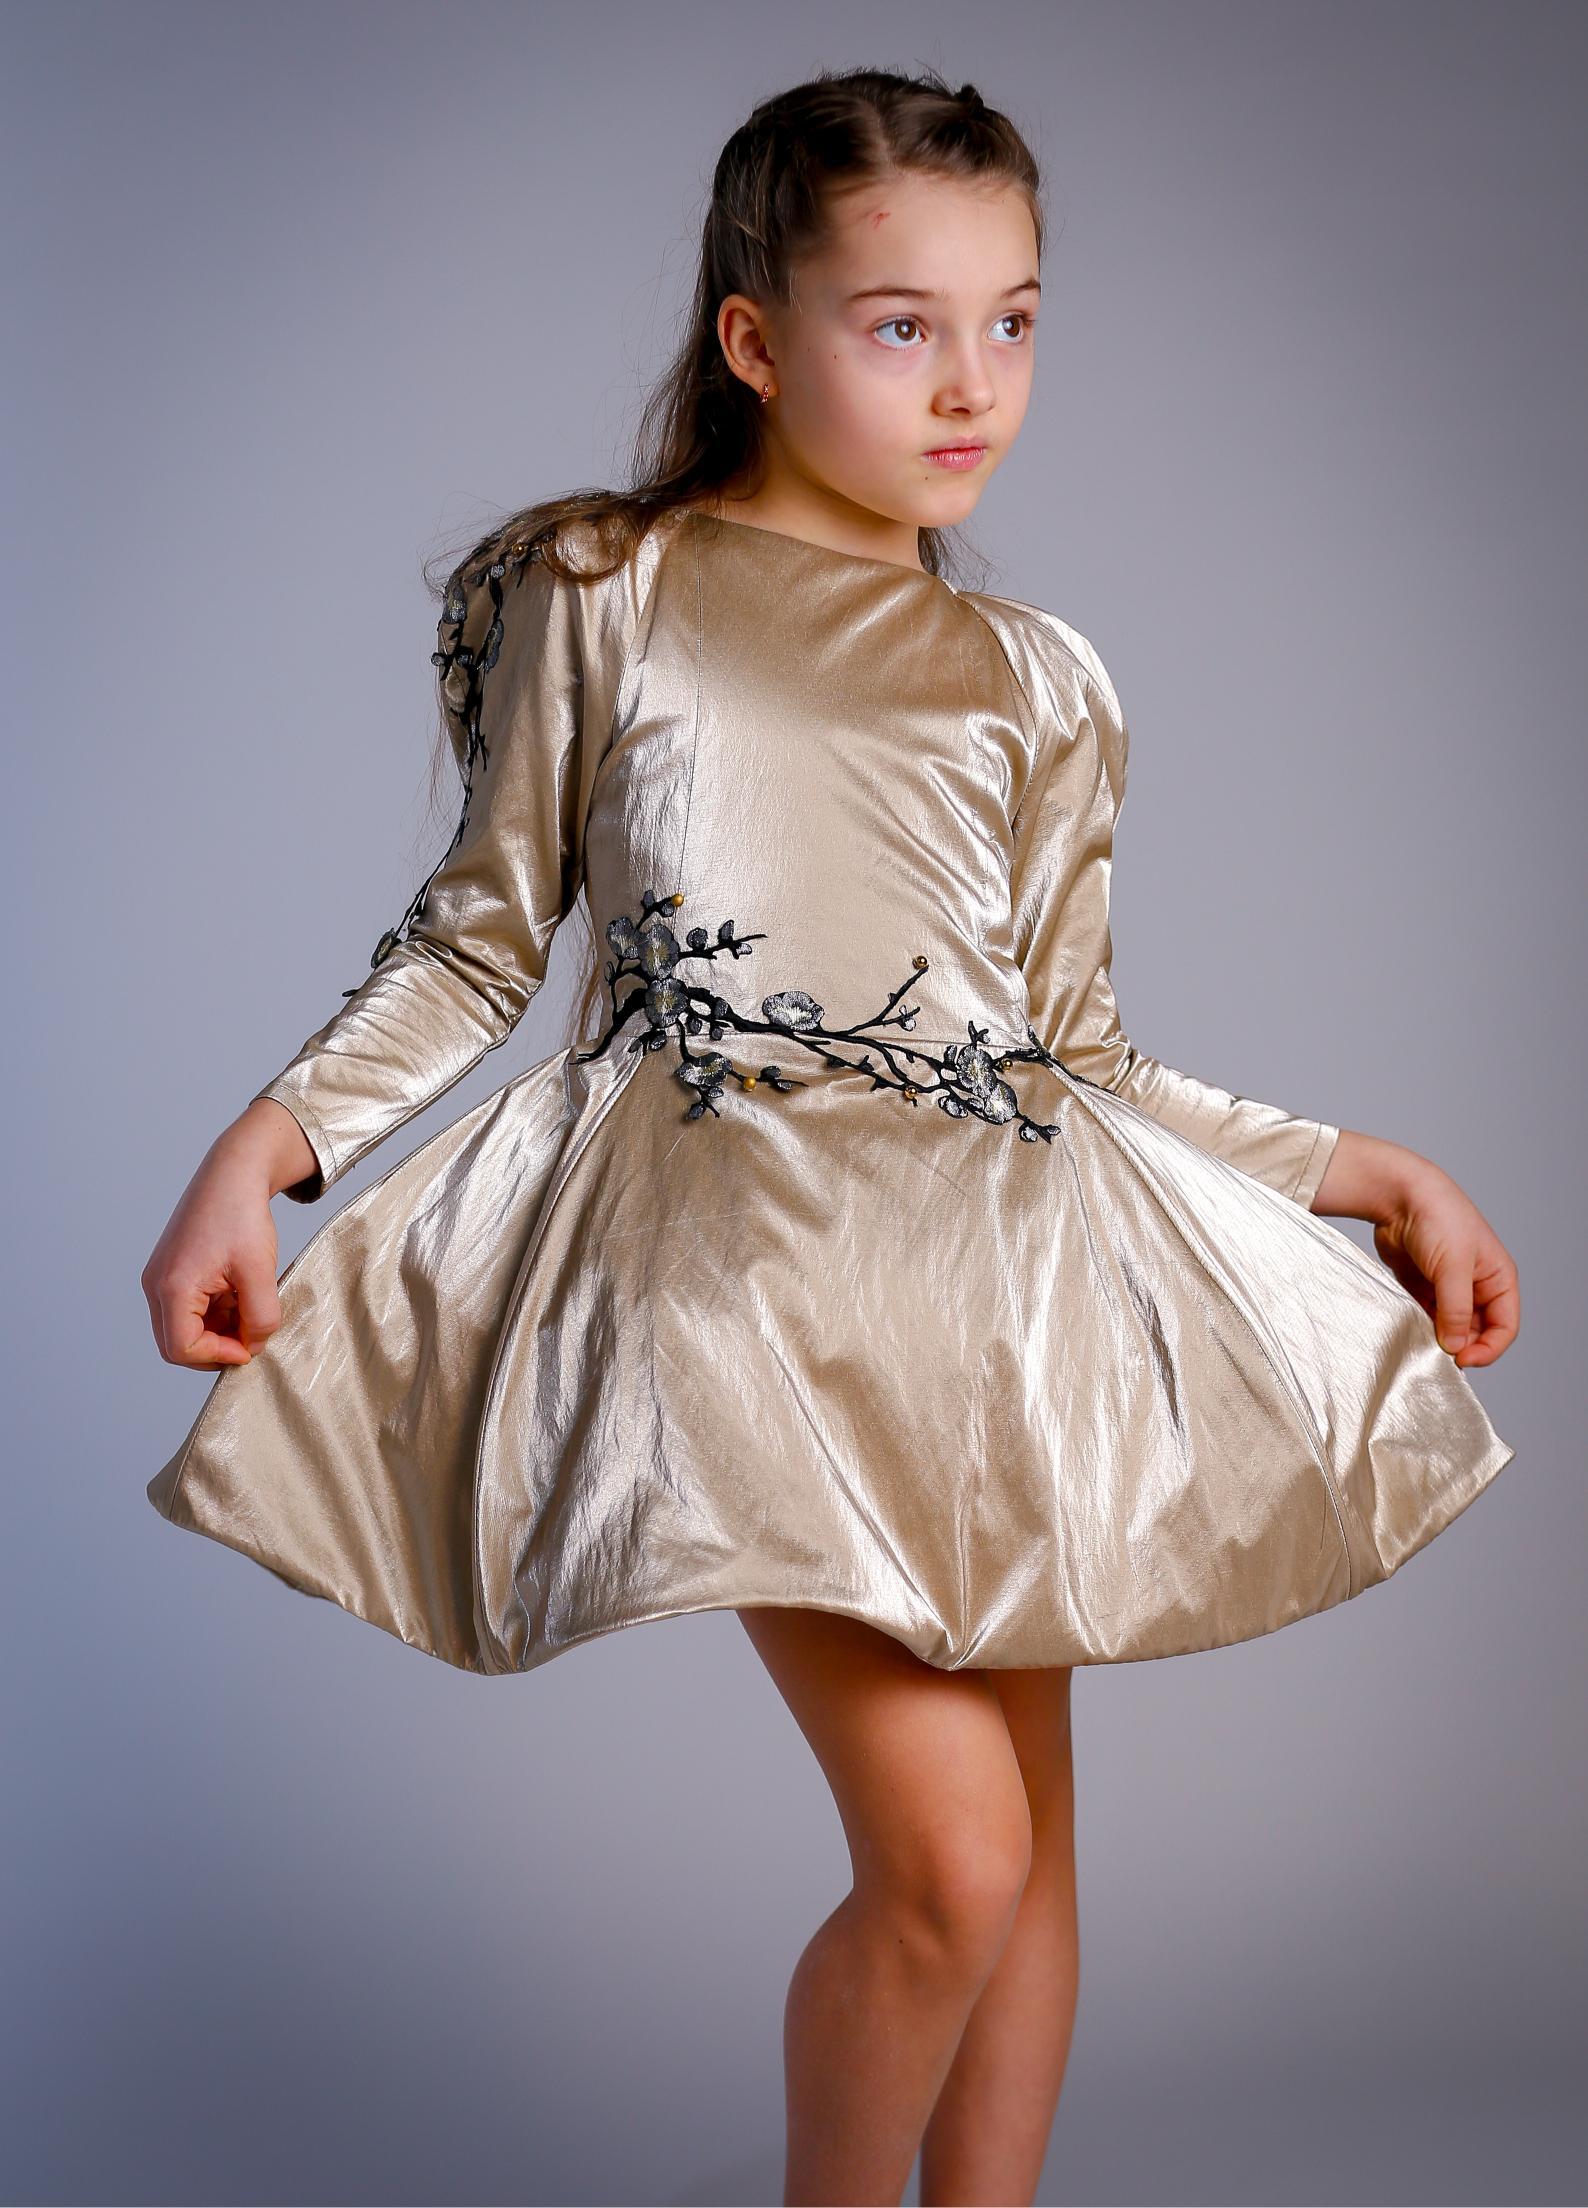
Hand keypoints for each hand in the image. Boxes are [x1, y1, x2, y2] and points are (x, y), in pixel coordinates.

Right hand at [141, 1102, 312, 1367]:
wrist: (233, 1174)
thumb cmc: (242, 1215)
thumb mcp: (260, 1272)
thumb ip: (260, 1317)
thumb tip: (253, 1346)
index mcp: (173, 1286)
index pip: (182, 1348)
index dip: (218, 1356)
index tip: (250, 1347)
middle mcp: (156, 1285)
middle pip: (175, 1344)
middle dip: (215, 1348)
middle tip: (249, 1336)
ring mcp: (160, 1278)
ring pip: (181, 1329)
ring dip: (216, 1331)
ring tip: (248, 1308)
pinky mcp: (170, 1272)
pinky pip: (186, 1310)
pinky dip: (213, 1314)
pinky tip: (238, 1295)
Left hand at [1370, 1166, 1519, 1369]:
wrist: (1398, 1196)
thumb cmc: (1437, 1218)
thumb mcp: (1453, 1268)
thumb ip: (1455, 1310)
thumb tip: (1455, 1345)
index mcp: (1498, 1279)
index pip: (1505, 1327)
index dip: (1488, 1348)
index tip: (1463, 1359)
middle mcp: (1477, 1285)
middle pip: (1477, 1331)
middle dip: (1461, 1345)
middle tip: (1438, 1353)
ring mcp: (1449, 1287)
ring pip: (1450, 1327)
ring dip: (1439, 1337)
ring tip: (1423, 1338)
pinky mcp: (1423, 1286)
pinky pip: (1426, 1316)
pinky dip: (1421, 1325)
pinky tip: (1410, 1327)